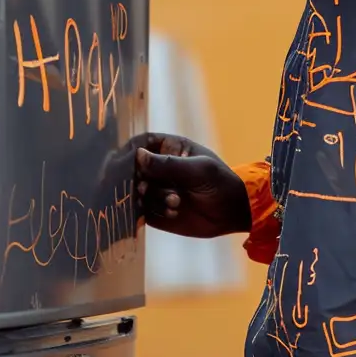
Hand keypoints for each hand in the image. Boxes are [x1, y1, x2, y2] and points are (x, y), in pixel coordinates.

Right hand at [130, 134, 251, 238]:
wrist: (231, 213)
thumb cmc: (219, 182)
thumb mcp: (198, 170)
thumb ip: (168, 165)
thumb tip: (138, 155)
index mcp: (170, 148)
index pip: (142, 143)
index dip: (130, 150)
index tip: (124, 162)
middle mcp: (158, 168)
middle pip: (132, 169)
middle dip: (137, 179)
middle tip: (147, 188)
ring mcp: (156, 190)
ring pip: (136, 192)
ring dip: (153, 198)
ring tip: (176, 202)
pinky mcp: (155, 211)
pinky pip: (141, 211)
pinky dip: (152, 212)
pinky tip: (172, 212)